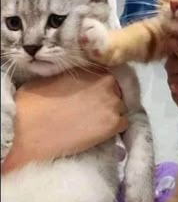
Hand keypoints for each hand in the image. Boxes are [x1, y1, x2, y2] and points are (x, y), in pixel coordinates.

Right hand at [2, 68, 127, 173]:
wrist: (30, 130)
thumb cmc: (35, 103)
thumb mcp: (54, 78)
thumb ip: (74, 76)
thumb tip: (79, 82)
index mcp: (92, 69)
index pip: (108, 74)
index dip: (104, 85)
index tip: (98, 93)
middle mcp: (107, 82)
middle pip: (117, 90)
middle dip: (108, 99)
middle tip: (95, 109)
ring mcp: (113, 103)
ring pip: (121, 107)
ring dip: (112, 113)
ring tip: (97, 122)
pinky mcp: (114, 124)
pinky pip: (123, 124)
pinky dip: (116, 128)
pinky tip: (102, 132)